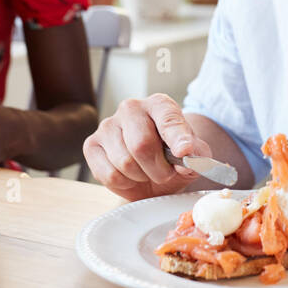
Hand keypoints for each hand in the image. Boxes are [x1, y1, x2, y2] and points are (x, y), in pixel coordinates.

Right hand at [82, 94, 213, 200]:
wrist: (153, 172)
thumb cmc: (172, 158)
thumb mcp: (193, 156)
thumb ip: (195, 154)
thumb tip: (186, 154)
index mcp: (160, 104)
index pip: (168, 118)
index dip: (177, 137)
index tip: (184, 151)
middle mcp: (131, 108)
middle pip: (142, 145)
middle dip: (158, 169)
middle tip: (165, 173)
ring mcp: (108, 125)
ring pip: (124, 162)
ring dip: (141, 177)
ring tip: (146, 171)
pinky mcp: (91, 145)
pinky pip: (108, 174)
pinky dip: (124, 183)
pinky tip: (129, 176)